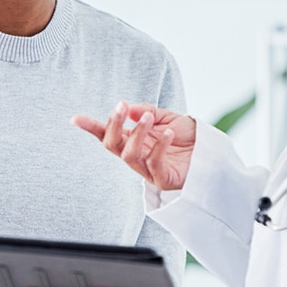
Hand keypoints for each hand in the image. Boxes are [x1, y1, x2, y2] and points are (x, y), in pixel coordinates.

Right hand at [72, 102, 194, 190]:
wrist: (210, 152)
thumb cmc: (187, 137)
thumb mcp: (167, 117)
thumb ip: (148, 112)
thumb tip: (130, 110)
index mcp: (133, 140)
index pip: (108, 134)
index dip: (91, 127)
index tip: (75, 119)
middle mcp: (136, 155)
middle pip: (112, 145)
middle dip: (113, 125)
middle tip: (121, 107)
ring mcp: (148, 169)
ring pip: (129, 155)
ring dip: (137, 133)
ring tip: (149, 118)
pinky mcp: (162, 179)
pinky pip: (154, 163)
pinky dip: (159, 146)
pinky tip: (169, 134)